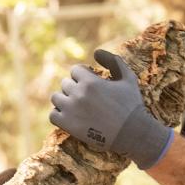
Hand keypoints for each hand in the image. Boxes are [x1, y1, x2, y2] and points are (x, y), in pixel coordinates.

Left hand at [49, 50, 174, 168]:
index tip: (92, 85)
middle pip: (65, 83)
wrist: (131, 133)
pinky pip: (52, 114)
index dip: (83, 76)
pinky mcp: (67, 125)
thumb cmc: (131, 105)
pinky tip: (71, 117)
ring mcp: (70, 110)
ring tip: (77, 107)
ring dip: (64, 100)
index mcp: (90, 81)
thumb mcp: (128, 78)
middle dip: (75, 88)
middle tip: (88, 99)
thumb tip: (95, 51)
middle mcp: (78, 94)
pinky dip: (59, 114)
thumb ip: (114, 61)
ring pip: (56, 97)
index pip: (75, 70)